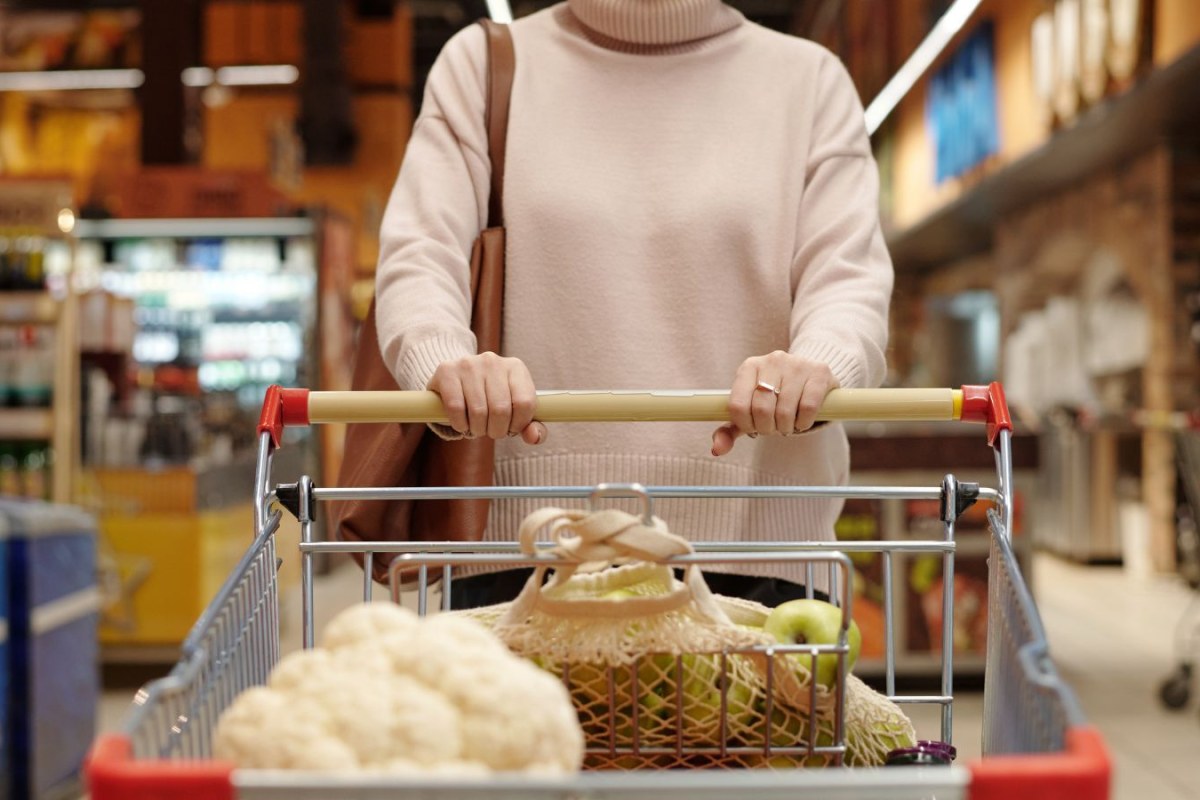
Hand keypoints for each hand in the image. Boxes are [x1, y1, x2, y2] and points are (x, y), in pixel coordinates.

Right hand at [427, 353, 545, 443]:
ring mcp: (469, 363)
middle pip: (501, 410)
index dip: (518, 424)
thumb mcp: (514, 410)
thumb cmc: (491, 398)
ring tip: (476, 427)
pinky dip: (460, 424)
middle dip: (496, 430)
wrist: (456, 380)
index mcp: (516, 367)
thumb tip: (533, 437)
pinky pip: (456, 408)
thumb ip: (531, 426)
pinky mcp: (447, 370)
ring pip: (478, 411)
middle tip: (490, 431)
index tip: (510, 428)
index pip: (525, 403)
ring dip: (477, 429)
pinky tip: (462, 424)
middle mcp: (493, 361)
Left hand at [711, 351, 837, 455]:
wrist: (810, 378)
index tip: (754, 428)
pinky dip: (804, 422)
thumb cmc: (775, 398)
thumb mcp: (750, 411)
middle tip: (774, 428)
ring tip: (788, 424)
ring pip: (785, 411)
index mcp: (749, 367)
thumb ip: (729, 430)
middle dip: (767, 428)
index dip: (746, 425)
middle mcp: (771, 361)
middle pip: (761, 409)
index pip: (737, 405)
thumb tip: (717, 449)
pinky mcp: (819, 372)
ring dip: (786, 427)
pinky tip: (802, 420)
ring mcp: (796, 364)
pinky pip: (808, 407)